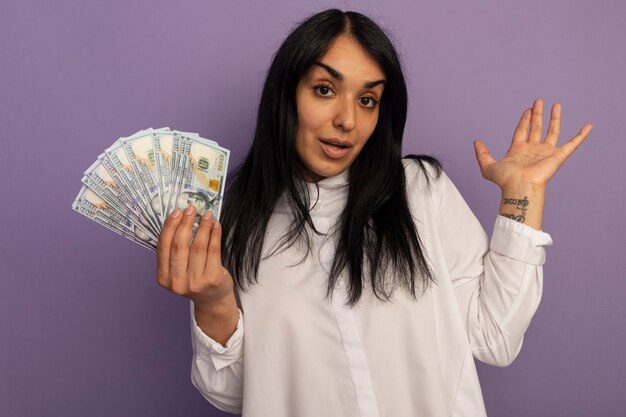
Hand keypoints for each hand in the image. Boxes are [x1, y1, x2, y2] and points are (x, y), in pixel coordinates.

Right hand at [156, 205, 233, 309]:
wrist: (212, 300)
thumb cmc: (194, 279)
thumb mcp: (177, 269)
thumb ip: (175, 250)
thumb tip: (180, 219)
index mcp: (164, 278)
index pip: (163, 247)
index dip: (170, 227)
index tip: (177, 212)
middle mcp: (177, 282)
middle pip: (179, 246)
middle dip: (186, 223)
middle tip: (191, 209)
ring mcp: (196, 282)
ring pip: (198, 246)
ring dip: (203, 227)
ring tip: (207, 215)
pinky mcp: (213, 279)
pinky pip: (213, 251)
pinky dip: (215, 235)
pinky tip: (216, 226)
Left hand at [473, 98, 592, 188]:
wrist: (520, 186)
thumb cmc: (505, 180)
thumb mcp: (488, 166)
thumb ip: (482, 154)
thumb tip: (476, 142)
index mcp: (518, 150)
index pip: (522, 131)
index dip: (524, 120)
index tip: (528, 109)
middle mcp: (533, 150)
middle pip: (536, 128)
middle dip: (537, 114)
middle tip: (538, 101)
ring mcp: (546, 152)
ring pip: (552, 131)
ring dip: (554, 118)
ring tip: (556, 105)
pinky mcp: (558, 156)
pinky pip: (572, 143)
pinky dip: (581, 135)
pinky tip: (588, 126)